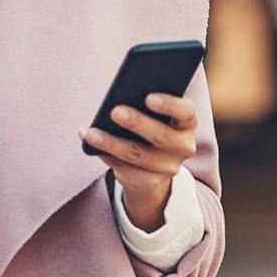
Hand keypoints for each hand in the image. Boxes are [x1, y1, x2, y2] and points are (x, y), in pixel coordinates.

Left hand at [79, 92, 198, 230]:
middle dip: (136, 123)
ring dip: (112, 143)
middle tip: (115, 111)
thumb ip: (147, 103)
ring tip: (91, 133)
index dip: (169, 105)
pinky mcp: (148, 181)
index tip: (148, 97)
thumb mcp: (156, 113)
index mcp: (188, 123)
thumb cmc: (152, 123)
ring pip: (137, 155)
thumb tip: (120, 95)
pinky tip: (89, 142)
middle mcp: (183, 147)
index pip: (186, 112)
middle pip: (161, 136)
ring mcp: (167, 167)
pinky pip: (124, 169)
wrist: (154, 164)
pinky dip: (104, 155)